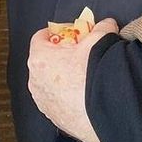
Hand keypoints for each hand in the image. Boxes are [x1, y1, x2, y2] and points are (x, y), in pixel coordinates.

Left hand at [27, 17, 119, 141]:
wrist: (105, 111)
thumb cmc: (94, 75)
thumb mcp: (100, 40)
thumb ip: (101, 27)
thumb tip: (107, 24)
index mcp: (40, 59)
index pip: (40, 37)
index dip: (58, 31)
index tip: (72, 32)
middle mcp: (35, 81)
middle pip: (45, 59)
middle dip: (62, 54)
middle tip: (82, 52)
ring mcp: (43, 102)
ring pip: (50, 82)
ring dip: (64, 76)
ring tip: (86, 74)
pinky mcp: (54, 118)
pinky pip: (58, 100)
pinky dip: (68, 95)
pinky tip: (86, 93)